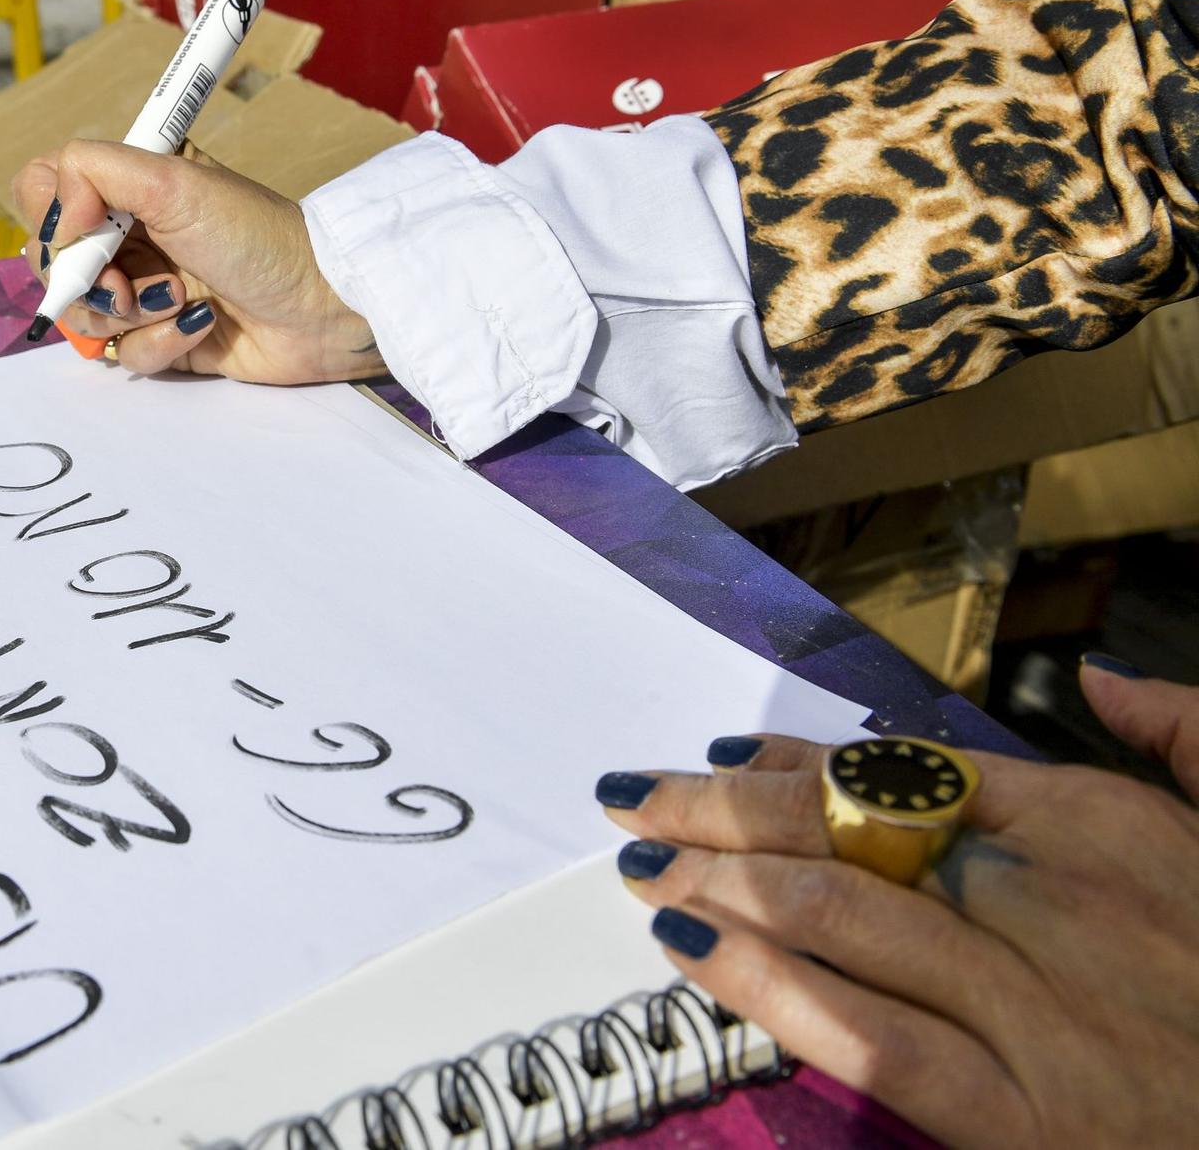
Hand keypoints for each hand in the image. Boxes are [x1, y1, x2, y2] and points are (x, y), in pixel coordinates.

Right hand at [10, 140, 384, 382]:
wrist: (320, 307)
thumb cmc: (258, 236)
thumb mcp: (174, 181)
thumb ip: (95, 173)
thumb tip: (55, 220)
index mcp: (126, 185)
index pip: (42, 188)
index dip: (50, 216)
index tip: (86, 231)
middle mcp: (127, 233)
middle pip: (52, 262)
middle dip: (87, 279)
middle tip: (128, 282)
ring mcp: (142, 288)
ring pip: (84, 315)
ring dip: (129, 315)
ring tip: (178, 300)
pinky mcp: (162, 338)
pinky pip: (125, 353)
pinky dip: (160, 344)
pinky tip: (201, 327)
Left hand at [595, 659, 1198, 1147]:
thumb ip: (1189, 739)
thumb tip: (1106, 671)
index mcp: (1100, 829)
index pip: (906, 774)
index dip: (792, 763)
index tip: (715, 758)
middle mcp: (1054, 904)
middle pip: (846, 832)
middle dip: (718, 810)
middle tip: (632, 796)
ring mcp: (1033, 1011)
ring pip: (835, 915)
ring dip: (715, 881)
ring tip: (638, 863)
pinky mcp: (1020, 1119)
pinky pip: (863, 1034)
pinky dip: (761, 984)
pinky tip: (688, 951)